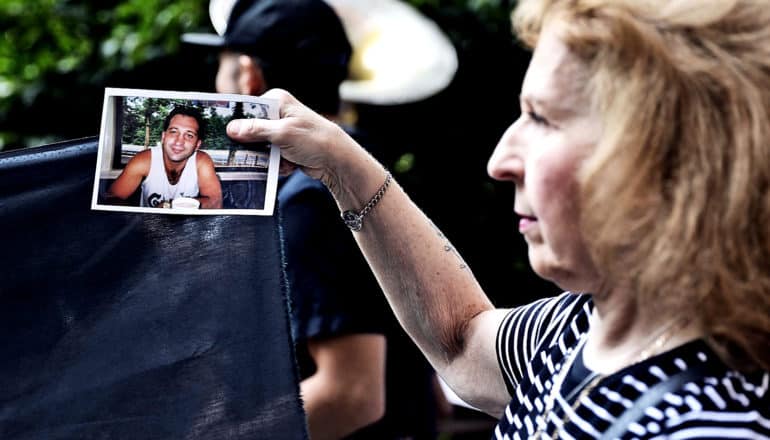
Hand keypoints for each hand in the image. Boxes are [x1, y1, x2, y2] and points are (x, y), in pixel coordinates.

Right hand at [226, 89, 355, 184]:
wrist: (337, 160)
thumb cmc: (314, 139)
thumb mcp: (282, 133)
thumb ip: (255, 130)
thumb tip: (231, 128)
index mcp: (276, 100)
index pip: (247, 108)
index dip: (235, 121)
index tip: (221, 132)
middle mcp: (278, 114)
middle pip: (251, 129)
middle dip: (252, 144)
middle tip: (247, 153)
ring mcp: (282, 132)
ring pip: (260, 147)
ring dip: (267, 158)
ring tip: (280, 160)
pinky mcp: (285, 148)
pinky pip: (271, 158)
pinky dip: (277, 164)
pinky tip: (290, 165)